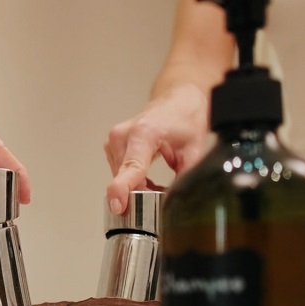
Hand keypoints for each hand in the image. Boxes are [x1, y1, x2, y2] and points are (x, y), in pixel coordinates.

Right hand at [104, 84, 209, 213]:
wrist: (177, 100)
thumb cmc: (185, 118)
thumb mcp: (193, 150)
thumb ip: (185, 178)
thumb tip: (178, 203)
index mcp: (144, 134)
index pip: (131, 167)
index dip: (122, 189)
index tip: (118, 205)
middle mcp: (123, 135)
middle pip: (125, 178)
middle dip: (140, 193)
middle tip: (162, 192)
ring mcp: (114, 140)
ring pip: (121, 177)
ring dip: (136, 187)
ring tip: (156, 182)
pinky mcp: (111, 145)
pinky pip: (119, 172)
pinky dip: (131, 179)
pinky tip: (146, 178)